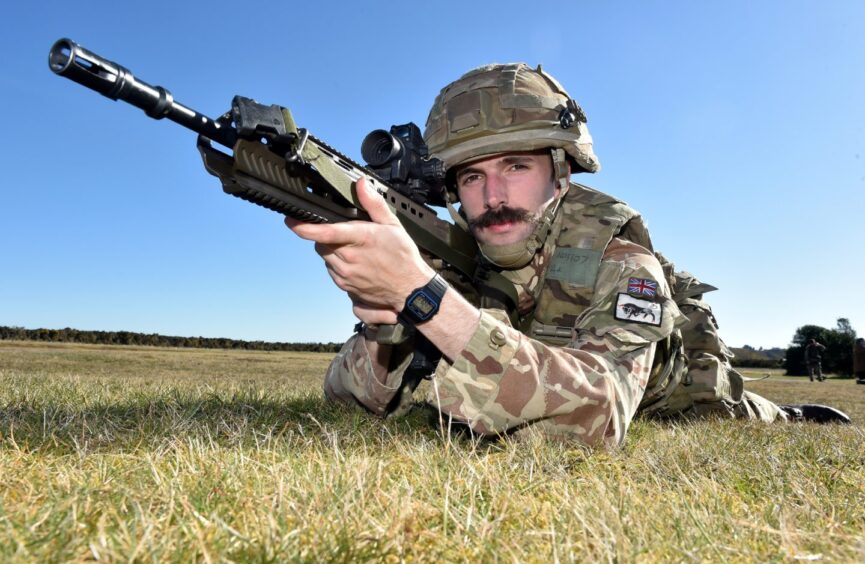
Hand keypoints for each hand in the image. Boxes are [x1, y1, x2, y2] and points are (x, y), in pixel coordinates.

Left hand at [285, 177, 435, 324]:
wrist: (410, 290)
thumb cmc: (403, 258)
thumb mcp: (393, 225)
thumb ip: (374, 204)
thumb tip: (362, 184)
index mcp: (360, 240)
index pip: (326, 232)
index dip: (305, 227)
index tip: (291, 221)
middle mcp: (349, 259)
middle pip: (320, 242)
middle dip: (326, 234)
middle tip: (346, 233)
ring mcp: (345, 274)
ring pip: (324, 256)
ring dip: (331, 249)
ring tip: (354, 248)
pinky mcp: (344, 286)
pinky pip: (331, 269)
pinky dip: (337, 263)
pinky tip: (355, 261)